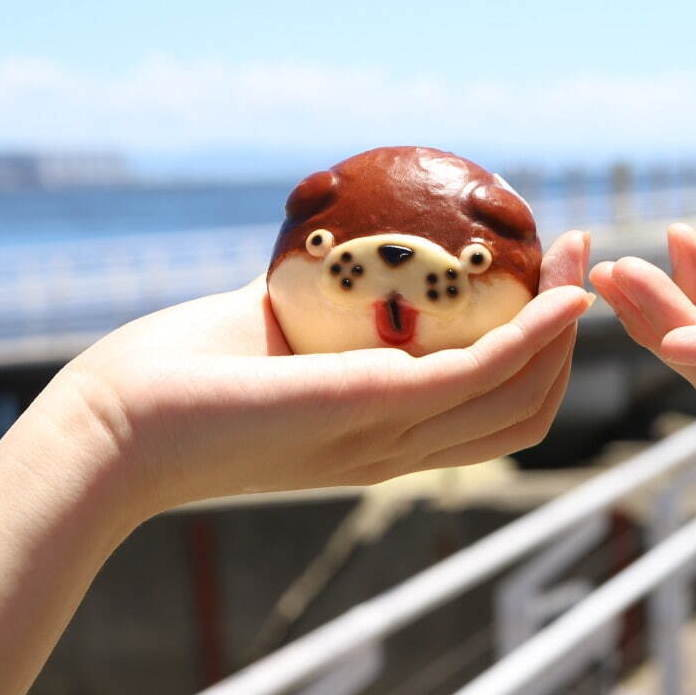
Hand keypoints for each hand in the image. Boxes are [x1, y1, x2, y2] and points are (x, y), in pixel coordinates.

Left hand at [53, 230, 592, 518]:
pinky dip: (536, 333)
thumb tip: (353, 246)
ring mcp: (394, 435)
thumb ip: (327, 304)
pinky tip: (561, 292)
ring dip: (564, 325)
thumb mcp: (275, 330)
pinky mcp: (378, 409)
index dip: (536, 353)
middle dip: (568, 335)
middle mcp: (401, 448)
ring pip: (522, 395)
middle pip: (526, 407)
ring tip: (579, 259)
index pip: (490, 412)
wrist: (116, 425)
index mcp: (383, 440)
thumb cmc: (178, 377)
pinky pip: (482, 373)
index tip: (546, 281)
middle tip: (578, 257)